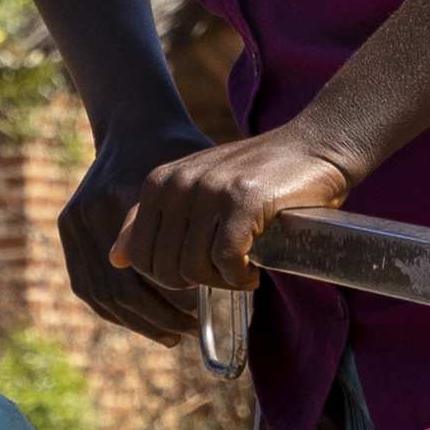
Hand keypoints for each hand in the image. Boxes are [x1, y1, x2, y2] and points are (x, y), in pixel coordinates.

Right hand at [58, 119, 209, 343]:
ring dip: (138, 322)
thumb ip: (210, 221)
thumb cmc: (180, 152)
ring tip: (171, 333)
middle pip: (125, 291)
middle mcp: (95, 210)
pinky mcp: (67, 225)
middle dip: (160, 318)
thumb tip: (235, 276)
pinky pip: (85, 285)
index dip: (179, 300)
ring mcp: (75, 218)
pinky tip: (142, 322)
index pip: (153, 272)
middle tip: (191, 328)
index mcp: (128, 197)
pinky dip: (113, 311)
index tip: (205, 310)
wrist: (135, 125)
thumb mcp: (201, 178)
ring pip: (103, 295)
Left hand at [110, 125, 361, 313]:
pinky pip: (226, 261)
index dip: (169, 278)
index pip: (139, 255)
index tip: (199, 273)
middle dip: (195, 284)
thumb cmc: (257, 175)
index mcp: (160, 183)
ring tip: (240, 273)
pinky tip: (253, 273)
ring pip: (194, 268)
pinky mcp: (242, 201)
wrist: (314, 146)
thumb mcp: (196, 191)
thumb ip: (156, 221)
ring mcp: (209, 191)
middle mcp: (178, 184)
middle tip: (223, 276)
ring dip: (220, 283)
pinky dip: (239, 278)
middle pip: (165, 268)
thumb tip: (115, 259)